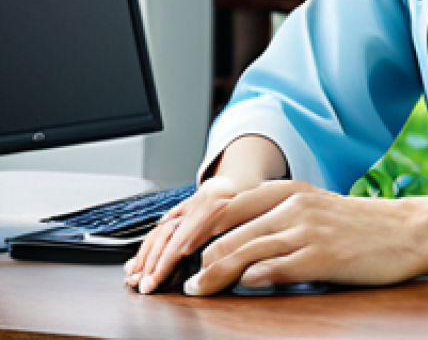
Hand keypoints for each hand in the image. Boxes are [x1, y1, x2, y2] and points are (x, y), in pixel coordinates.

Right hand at [124, 175, 251, 293]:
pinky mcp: (187, 203)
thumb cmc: (262, 198)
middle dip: (154, 262)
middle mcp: (203, 201)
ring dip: (146, 254)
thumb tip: (224, 267)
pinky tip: (139, 258)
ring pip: (163, 228)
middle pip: (171, 234)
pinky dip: (150, 242)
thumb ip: (242, 238)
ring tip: (134, 275)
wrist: (253, 173)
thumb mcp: (262, 214)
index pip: (187, 234)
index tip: (158, 277)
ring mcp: (193, 201)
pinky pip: (164, 223)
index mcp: (222, 203)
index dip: (170, 257)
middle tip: (145, 285)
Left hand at [173, 181, 424, 294]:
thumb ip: (282, 219)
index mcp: (292, 191)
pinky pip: (274, 268)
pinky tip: (239, 287)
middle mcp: (295, 205)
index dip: (197, 225)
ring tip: (195, 288)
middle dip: (195, 253)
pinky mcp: (321, 257)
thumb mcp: (319, 209)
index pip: (230, 203)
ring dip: (214, 272)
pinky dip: (251, 279)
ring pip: (244, 250)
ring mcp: (307, 230)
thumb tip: (242, 241)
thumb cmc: (365, 225)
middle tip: (175, 275)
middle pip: (229, 228)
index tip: (175, 245)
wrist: (409, 230)